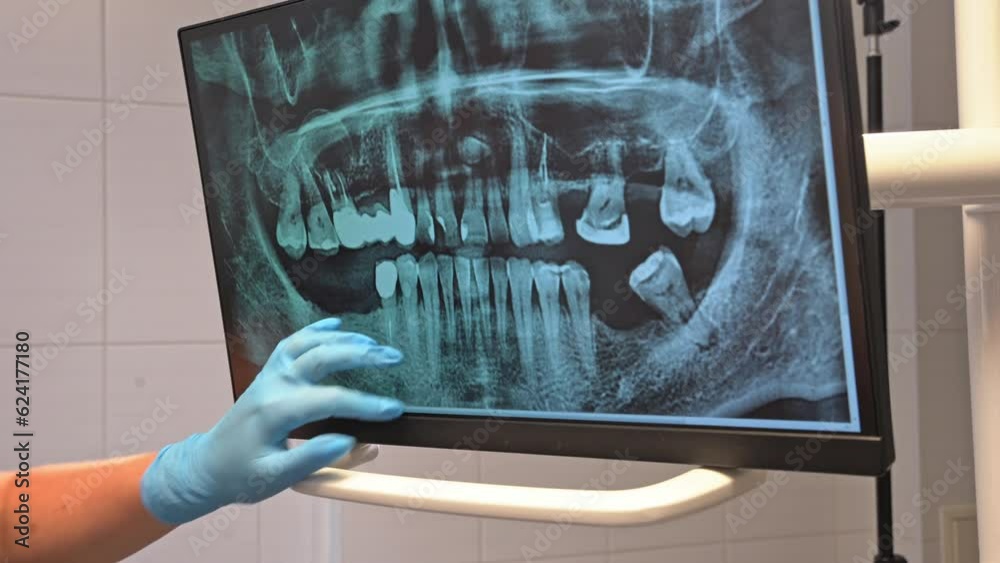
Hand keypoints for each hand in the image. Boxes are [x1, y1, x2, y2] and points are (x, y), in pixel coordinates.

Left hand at [140, 318, 404, 524]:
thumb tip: (350, 441)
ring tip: (374, 343)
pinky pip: (292, 343)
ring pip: (308, 343)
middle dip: (361, 354)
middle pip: (321, 357)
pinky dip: (315, 330)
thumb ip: (313, 459)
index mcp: (275, 412)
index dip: (365, 404)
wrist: (208, 467)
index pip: (330, 399)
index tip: (394, 410)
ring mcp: (270, 375)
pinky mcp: (269, 374)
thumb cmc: (241, 475)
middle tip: (394, 357)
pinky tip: (337, 325)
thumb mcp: (275, 478)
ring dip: (343, 339)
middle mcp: (273, 385)